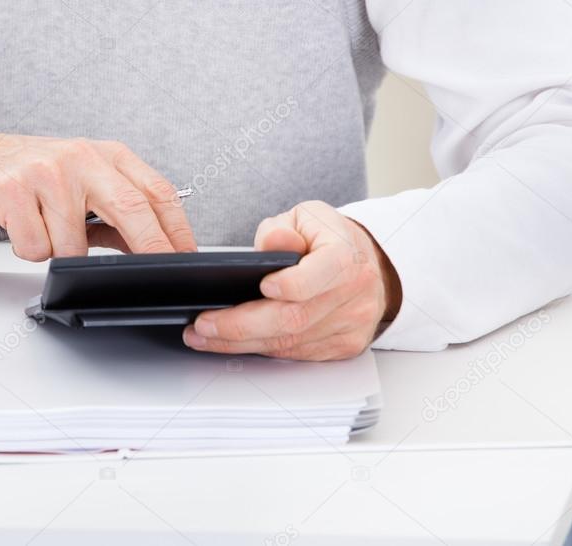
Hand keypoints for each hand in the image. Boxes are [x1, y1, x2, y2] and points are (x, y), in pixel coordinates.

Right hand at [0, 134, 196, 259]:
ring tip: (46, 231)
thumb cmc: (35, 176)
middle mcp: (81, 159)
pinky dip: (31, 249)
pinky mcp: (13, 192)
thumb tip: (155, 249)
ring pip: (75, 243)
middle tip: (158, 274)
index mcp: (107, 156)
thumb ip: (119, 215)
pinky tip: (22, 229)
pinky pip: (37, 247)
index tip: (187, 256)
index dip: (176, 228)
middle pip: (132, 210)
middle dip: (151, 249)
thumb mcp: (85, 186)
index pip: (156, 192)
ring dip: (62, 253)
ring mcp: (47, 174)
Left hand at [183, 200, 400, 360]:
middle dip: (242, 325)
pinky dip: (262, 348)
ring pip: (291, 343)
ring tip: (204, 336)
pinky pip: (296, 354)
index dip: (289, 285)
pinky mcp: (343, 347)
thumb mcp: (305, 218)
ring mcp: (350, 326)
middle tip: (204, 324)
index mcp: (346, 258)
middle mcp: (353, 296)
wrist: (367, 264)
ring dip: (242, 343)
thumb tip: (273, 243)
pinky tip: (234, 343)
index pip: (318, 277)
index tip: (261, 286)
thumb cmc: (329, 239)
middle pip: (294, 319)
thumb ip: (282, 230)